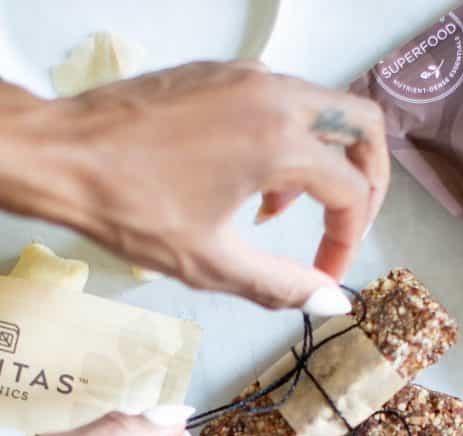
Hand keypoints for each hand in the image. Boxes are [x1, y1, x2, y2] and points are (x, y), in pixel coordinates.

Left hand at [41, 62, 389, 307]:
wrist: (62, 156)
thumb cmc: (130, 207)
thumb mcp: (213, 262)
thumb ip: (282, 285)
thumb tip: (332, 301)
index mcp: (280, 141)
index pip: (352, 192)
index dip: (348, 242)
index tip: (326, 276)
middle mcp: (273, 95)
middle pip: (362, 127)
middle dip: (367, 183)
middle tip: (345, 226)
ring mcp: (246, 77)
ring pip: (323, 110)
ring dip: (322, 163)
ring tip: (280, 214)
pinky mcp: (220, 74)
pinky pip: (281, 101)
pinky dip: (287, 142)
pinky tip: (249, 184)